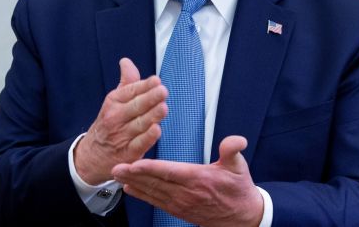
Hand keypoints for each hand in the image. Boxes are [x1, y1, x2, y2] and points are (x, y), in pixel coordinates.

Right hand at [74, 58, 167, 183]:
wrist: (90, 156)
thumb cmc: (109, 123)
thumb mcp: (114, 101)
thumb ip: (126, 83)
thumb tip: (126, 61)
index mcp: (113, 102)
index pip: (131, 91)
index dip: (144, 86)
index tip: (157, 81)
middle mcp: (115, 118)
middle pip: (136, 107)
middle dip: (150, 99)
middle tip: (163, 91)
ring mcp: (121, 136)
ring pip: (139, 124)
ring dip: (152, 116)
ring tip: (163, 108)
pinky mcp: (127, 154)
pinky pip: (139, 144)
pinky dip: (147, 138)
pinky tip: (156, 130)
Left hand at [112, 136, 263, 226]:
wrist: (242, 218)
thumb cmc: (238, 190)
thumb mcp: (239, 167)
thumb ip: (233, 151)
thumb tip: (236, 140)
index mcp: (198, 179)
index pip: (170, 172)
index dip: (150, 168)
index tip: (134, 163)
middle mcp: (186, 193)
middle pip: (155, 183)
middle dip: (134, 175)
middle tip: (116, 167)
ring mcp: (181, 203)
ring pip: (153, 192)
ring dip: (134, 184)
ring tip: (117, 175)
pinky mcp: (179, 210)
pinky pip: (157, 202)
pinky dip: (142, 195)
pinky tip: (130, 189)